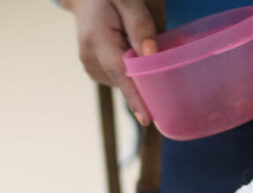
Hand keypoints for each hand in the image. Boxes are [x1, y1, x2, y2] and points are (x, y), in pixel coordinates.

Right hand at [66, 0, 158, 124]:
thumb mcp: (127, 0)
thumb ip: (140, 26)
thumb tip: (152, 55)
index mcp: (96, 39)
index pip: (120, 73)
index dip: (135, 97)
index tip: (146, 120)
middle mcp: (90, 58)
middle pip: (123, 79)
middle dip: (144, 83)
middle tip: (162, 76)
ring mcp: (90, 66)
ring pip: (122, 79)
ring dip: (136, 71)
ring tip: (134, 44)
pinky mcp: (94, 70)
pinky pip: (118, 76)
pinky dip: (129, 70)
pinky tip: (127, 52)